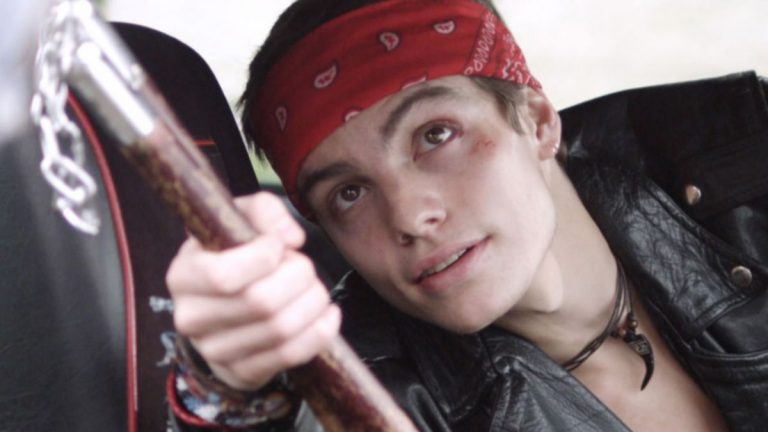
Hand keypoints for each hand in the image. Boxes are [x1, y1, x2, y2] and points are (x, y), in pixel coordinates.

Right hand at [166, 192, 340, 390]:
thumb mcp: (242, 218)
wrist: (225, 305)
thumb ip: (266, 212)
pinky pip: (292, 354)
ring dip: (313, 302)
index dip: (264, 257)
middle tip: (303, 267)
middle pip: (261, 302)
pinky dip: (320, 331)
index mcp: (183, 275)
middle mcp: (191, 317)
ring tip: (313, 288)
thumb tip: (290, 239)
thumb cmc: (235, 253)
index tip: (278, 246)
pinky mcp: (242, 372)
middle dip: (299, 277)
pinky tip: (327, 313)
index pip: (223, 276)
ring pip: (281, 329)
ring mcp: (215, 351)